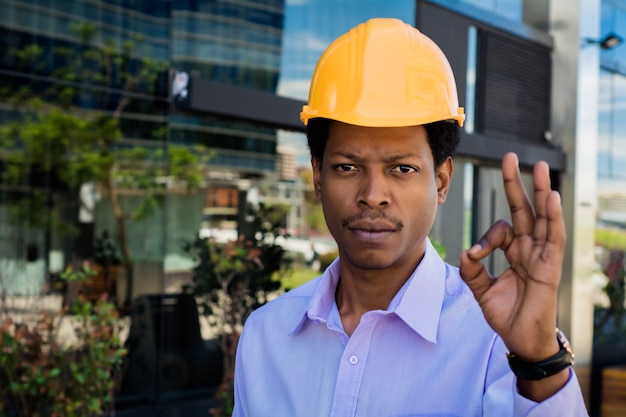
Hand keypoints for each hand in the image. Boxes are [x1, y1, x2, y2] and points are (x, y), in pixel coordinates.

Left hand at [459, 152, 564, 362]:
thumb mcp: (481, 289)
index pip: (501, 228)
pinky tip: (552, 198)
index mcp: (514, 251)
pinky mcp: (551, 266)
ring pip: (542, 217)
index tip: (474, 255)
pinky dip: (553, 217)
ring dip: (541, 191)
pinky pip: (553, 237)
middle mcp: (529, 248)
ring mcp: (541, 255)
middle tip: (510, 157)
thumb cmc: (505, 314)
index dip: (486, 238)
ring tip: (539, 167)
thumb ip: (472, 270)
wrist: (520, 339)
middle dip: (517, 183)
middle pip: (524, 209)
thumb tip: (466, 252)